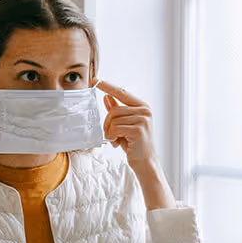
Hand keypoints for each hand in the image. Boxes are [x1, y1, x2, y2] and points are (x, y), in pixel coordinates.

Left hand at [96, 80, 174, 209]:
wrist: (145, 162)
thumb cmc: (135, 144)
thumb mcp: (124, 125)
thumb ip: (117, 110)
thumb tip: (107, 97)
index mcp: (143, 106)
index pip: (122, 92)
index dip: (108, 86)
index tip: (96, 80)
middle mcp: (145, 110)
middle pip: (114, 109)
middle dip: (107, 123)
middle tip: (109, 134)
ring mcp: (143, 119)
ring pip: (113, 119)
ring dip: (109, 131)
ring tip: (115, 140)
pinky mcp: (139, 130)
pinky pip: (116, 128)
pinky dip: (112, 137)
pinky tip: (117, 143)